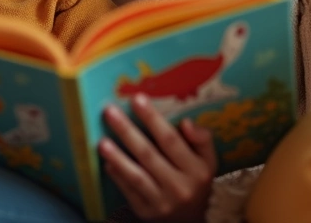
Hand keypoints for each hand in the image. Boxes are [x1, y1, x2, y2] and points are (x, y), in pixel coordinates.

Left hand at [99, 94, 216, 222]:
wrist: (190, 221)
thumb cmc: (196, 181)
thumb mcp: (208, 161)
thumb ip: (202, 139)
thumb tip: (186, 122)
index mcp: (197, 170)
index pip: (171, 141)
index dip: (153, 119)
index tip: (137, 99)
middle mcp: (180, 187)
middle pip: (149, 155)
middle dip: (128, 132)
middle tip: (110, 112)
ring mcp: (162, 202)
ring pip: (136, 176)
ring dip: (118, 157)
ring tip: (102, 141)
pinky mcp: (146, 213)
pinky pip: (129, 192)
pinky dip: (118, 177)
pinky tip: (107, 163)